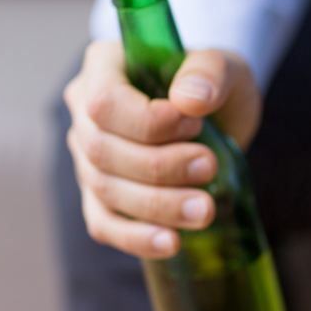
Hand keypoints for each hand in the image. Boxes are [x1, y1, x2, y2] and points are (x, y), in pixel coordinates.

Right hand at [63, 41, 261, 258]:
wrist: (217, 117)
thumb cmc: (212, 85)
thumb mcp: (224, 66)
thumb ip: (210, 72)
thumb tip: (189, 100)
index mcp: (103, 68)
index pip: (104, 103)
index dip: (147, 122)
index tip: (194, 125)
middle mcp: (85, 114)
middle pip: (102, 151)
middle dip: (160, 167)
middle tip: (209, 166)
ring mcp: (88, 158)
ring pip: (105, 190)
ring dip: (158, 205)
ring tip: (205, 209)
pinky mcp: (102, 198)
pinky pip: (105, 224)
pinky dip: (136, 238)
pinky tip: (172, 243)